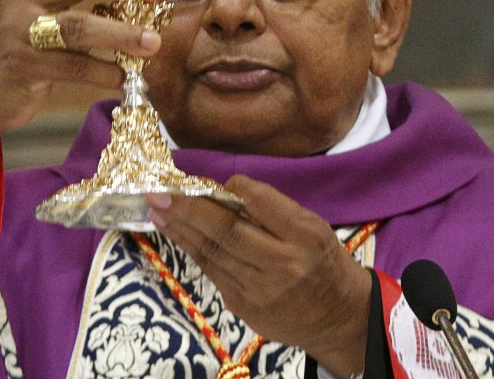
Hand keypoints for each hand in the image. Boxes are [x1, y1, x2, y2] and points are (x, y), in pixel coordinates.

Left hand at [147, 175, 371, 376]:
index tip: (204, 178)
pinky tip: (175, 232)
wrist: (336, 316)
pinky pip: (212, 271)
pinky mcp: (243, 307)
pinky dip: (191, 249)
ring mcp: (259, 290)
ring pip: (212, 253)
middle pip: (227, 232)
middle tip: (159, 193)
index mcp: (304, 235)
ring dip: (180, 229)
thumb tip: (225, 190)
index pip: (261, 204)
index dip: (229, 190)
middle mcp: (282, 263)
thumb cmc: (321, 259)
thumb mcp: (312, 226)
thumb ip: (273, 210)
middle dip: (188, 210)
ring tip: (157, 209)